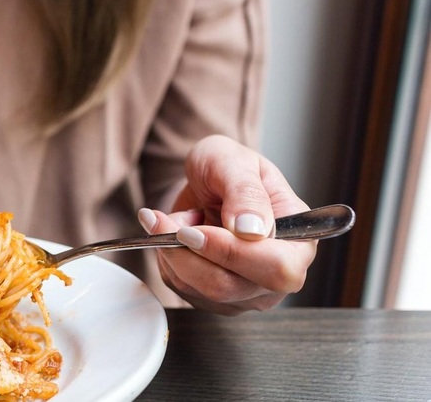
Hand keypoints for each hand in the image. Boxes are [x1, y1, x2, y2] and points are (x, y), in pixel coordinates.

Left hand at [138, 135, 316, 313]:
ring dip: (172, 251)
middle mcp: (277, 276)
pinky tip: (172, 235)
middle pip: (229, 286)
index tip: (193, 229)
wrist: (205, 181)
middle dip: (188, 252)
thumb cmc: (228, 168)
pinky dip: (167, 258)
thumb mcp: (234, 162)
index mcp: (299, 242)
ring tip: (169, 219)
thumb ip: (246, 193)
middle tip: (163, 221)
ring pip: (199, 289)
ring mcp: (246, 292)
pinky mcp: (214, 298)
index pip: (276, 268)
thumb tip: (252, 230)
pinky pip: (181, 287)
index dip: (231, 252)